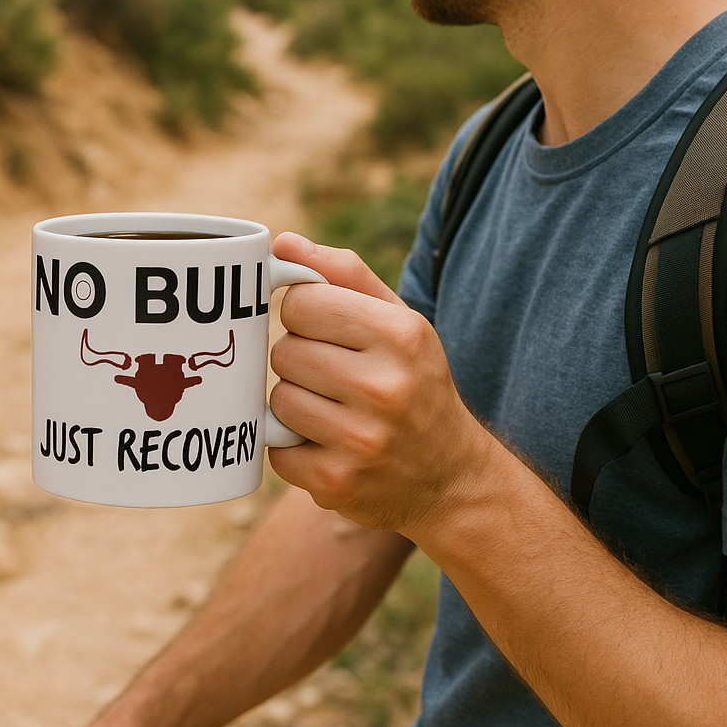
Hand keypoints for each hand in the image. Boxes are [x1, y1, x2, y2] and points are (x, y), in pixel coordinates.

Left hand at [268, 233, 482, 536]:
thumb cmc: (414, 383)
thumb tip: (283, 244)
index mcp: (401, 335)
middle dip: (301, 359)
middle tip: (336, 377)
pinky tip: (329, 445)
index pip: (302, 302)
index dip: (306, 314)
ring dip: (295, 402)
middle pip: (284, 350)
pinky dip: (292, 446)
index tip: (327, 329)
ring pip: (277, 398)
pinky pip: (275, 447)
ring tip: (333, 410)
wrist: (451, 478)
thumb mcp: (399, 323)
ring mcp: (359, 440)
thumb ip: (343, 275)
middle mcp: (383, 387)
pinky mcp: (336, 483)